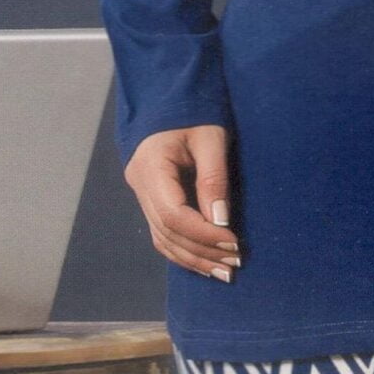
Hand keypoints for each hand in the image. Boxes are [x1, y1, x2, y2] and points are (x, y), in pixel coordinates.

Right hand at [123, 125, 240, 278]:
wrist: (173, 101)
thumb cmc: (195, 114)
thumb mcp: (211, 139)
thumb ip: (213, 179)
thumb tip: (220, 222)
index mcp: (150, 166)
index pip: (173, 214)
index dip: (203, 233)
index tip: (233, 241)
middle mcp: (139, 184)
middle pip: (167, 231)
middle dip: (202, 251)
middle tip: (235, 263)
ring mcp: (141, 193)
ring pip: (162, 238)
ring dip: (193, 258)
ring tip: (224, 271)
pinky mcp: (150, 200)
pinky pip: (162, 234)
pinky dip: (183, 251)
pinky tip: (205, 263)